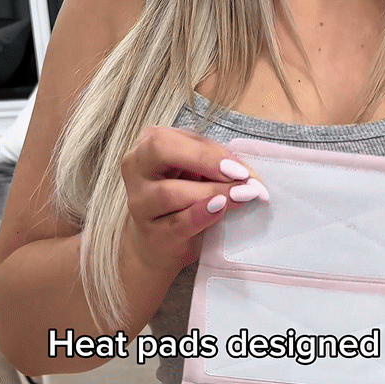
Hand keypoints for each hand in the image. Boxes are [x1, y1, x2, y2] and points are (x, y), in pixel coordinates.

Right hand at [120, 126, 269, 278]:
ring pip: (170, 192)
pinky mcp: (150, 233)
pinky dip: (201, 215)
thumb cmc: (181, 203)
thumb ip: (214, 166)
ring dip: (210, 192)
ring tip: (239, 195)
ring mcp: (139, 202)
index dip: (213, 152)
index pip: (179, 138)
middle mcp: (136, 168)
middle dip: (205, 160)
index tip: (242, 168)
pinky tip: (219, 209)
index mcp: (149, 145)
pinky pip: (177, 222)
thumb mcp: (195, 175)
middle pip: (162, 150)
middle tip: (239, 175)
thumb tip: (249, 173)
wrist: (160, 244)